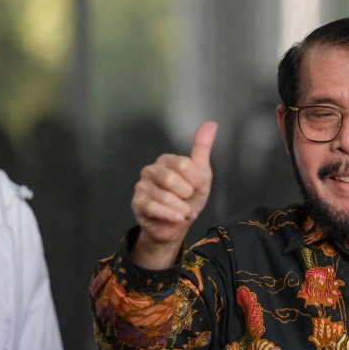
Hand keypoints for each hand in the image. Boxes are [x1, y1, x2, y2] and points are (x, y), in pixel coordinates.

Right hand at [129, 121, 216, 268]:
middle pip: (171, 179)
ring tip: (185, 212)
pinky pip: (153, 208)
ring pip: (163, 195)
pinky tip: (178, 218)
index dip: (196, 180)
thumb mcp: (200, 175)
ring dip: (181, 208)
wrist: (177, 225)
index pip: (183, 164)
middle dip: (186, 194)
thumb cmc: (188, 198)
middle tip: (189, 200)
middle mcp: (151, 170)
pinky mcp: (137, 203)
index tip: (198, 187)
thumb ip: (202, 149)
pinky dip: (170, 215)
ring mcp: (142, 186)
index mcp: (166, 160)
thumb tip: (210, 124)